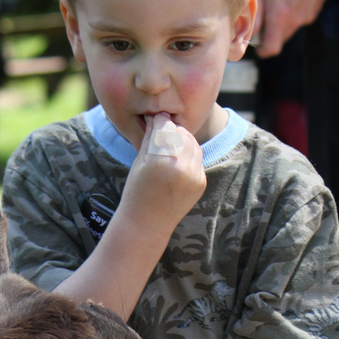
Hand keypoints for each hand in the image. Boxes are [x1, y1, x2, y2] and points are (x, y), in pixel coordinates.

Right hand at [120, 113, 205, 236]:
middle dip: (173, 131)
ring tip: (169, 151)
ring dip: (182, 142)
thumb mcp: (139, 161)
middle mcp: (181, 167)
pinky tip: (176, 167)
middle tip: (163, 135)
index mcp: (161, 160)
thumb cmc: (137, 191)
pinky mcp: (201, 183)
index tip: (156, 120)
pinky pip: (197, 159)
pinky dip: (188, 158)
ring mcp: (194, 176)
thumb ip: (151, 137)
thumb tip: (158, 115)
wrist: (147, 223)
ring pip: (193, 144)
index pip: (166, 126)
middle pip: (182, 133)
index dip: (160, 121)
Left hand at [251, 0, 333, 57]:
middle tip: (266, 11)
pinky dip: (294, 10)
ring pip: (290, 27)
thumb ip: (254, 12)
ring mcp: (307, 16)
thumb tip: (248, 31)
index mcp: (280, 17)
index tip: (257, 44)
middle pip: (279, 38)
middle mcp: (295, 21)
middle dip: (270, 30)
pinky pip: (300, 16)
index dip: (262, 49)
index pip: (271, 49)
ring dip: (282, 19)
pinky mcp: (315, 9)